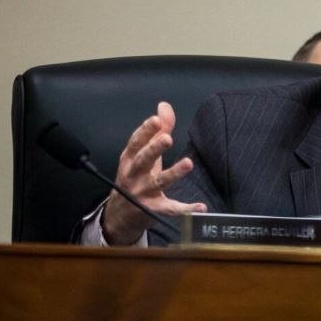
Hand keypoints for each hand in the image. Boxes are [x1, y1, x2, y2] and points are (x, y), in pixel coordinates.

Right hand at [102, 102, 206, 244]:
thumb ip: (157, 130)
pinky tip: (201, 206)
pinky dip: (185, 209)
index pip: (136, 142)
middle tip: (167, 138)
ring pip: (158, 182)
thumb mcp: (142, 154)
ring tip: (188, 164)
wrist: (119, 214)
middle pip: (143, 160)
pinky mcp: (153, 210)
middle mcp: (134, 175)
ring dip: (173, 173)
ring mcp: (142, 193)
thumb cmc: (135, 177)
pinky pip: (170, 209)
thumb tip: (164, 106)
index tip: (156, 120)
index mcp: (130, 159)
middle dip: (154, 149)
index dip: (145, 130)